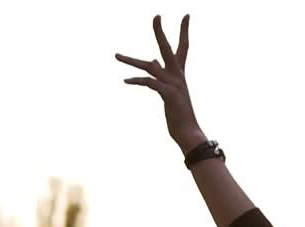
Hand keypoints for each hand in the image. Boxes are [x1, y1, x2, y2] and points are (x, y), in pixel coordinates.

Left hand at [117, 15, 205, 152]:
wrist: (188, 133)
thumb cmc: (179, 115)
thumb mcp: (170, 91)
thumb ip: (160, 75)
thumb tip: (152, 61)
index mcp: (179, 74)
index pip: (183, 47)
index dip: (183, 31)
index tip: (186, 16)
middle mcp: (177, 76)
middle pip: (167, 48)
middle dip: (160, 32)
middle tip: (156, 15)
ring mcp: (174, 85)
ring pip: (149, 66)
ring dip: (131, 61)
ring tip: (115, 55)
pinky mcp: (168, 95)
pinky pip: (149, 83)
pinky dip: (137, 80)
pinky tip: (126, 80)